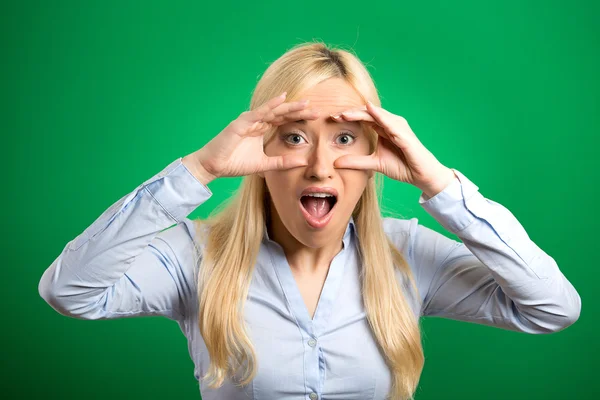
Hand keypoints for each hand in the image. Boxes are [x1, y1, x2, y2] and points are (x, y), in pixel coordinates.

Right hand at [184, 93, 318, 181]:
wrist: (214, 166)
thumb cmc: (235, 163)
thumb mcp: (265, 164)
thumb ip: (283, 162)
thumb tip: (303, 162)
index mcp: (262, 129)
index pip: (284, 120)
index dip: (299, 118)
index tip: (316, 117)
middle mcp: (257, 122)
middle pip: (282, 113)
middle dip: (299, 111)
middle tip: (317, 109)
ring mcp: (249, 121)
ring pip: (272, 111)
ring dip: (288, 107)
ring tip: (304, 104)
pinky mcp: (241, 123)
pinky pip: (258, 113)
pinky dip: (269, 106)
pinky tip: (281, 99)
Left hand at [331, 101, 455, 196]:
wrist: (421, 175)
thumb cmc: (402, 166)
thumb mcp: (374, 164)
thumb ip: (356, 162)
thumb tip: (336, 162)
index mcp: (384, 128)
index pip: (364, 118)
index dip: (348, 117)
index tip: (332, 119)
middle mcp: (391, 124)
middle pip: (368, 113)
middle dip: (351, 113)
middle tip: (334, 115)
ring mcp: (399, 127)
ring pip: (377, 115)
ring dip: (360, 113)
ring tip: (345, 113)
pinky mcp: (405, 135)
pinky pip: (390, 123)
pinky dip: (380, 116)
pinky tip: (370, 111)